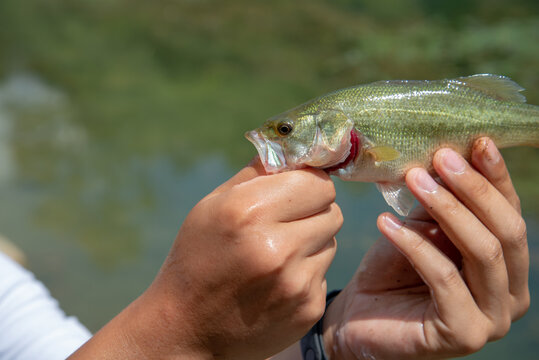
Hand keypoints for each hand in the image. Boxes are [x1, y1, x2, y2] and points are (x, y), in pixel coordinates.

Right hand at [70, 158, 341, 359]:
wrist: (185, 327)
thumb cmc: (197, 257)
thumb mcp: (212, 205)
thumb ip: (257, 173)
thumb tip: (293, 145)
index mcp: (249, 212)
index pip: (318, 182)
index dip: (309, 183)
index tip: (297, 190)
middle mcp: (277, 248)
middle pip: (332, 210)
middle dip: (313, 210)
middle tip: (286, 222)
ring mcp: (295, 282)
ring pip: (331, 241)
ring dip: (311, 242)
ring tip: (276, 254)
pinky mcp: (307, 308)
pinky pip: (324, 273)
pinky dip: (306, 272)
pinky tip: (277, 281)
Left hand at [323, 138, 529, 358]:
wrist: (359, 316)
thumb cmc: (391, 269)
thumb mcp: (421, 228)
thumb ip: (442, 204)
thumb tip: (451, 155)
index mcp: (509, 267)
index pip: (510, 214)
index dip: (495, 177)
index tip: (477, 141)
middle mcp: (512, 295)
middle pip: (506, 232)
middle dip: (473, 188)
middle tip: (441, 157)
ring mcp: (493, 320)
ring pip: (482, 252)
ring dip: (447, 208)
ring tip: (413, 179)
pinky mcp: (464, 335)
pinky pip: (444, 277)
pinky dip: (415, 244)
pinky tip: (386, 222)